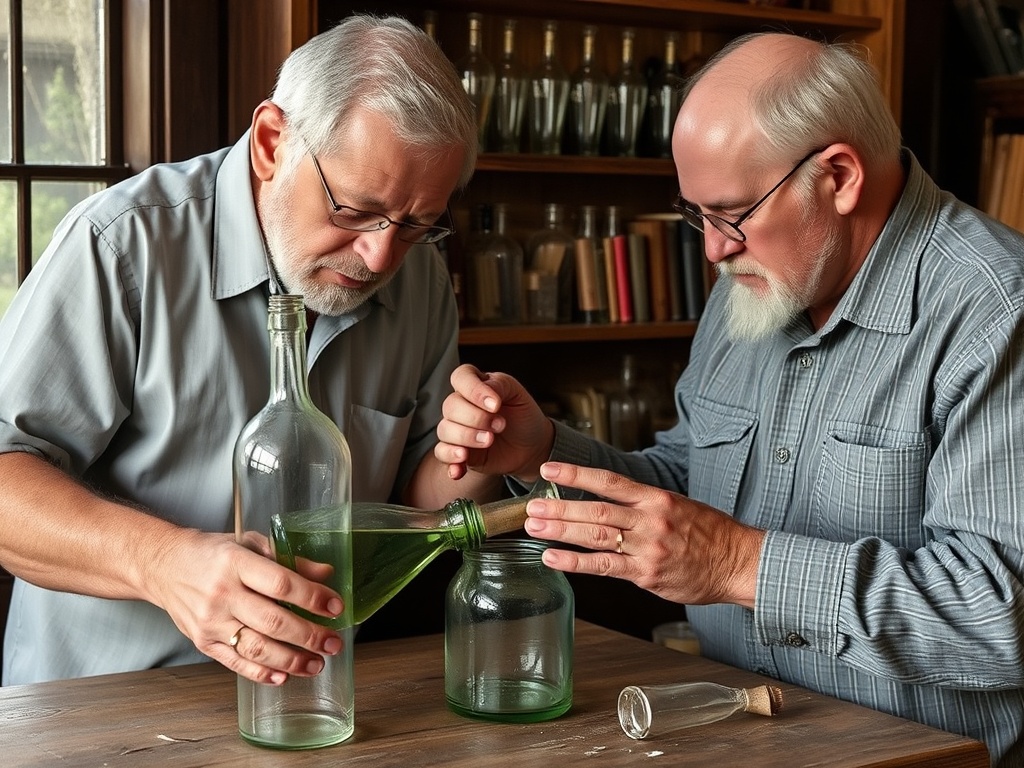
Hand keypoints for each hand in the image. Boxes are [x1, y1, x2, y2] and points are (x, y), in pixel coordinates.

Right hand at [146, 529, 344, 684]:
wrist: (164, 566)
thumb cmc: (212, 553)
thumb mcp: (250, 543)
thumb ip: (289, 559)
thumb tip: (325, 574)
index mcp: (236, 563)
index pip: (281, 584)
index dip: (312, 597)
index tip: (335, 607)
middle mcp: (222, 594)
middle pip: (273, 621)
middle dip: (309, 636)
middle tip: (334, 642)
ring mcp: (210, 622)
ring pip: (257, 648)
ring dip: (292, 660)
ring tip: (317, 663)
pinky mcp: (203, 642)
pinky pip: (236, 663)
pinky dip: (262, 673)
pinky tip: (284, 676)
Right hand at [434, 364, 554, 481]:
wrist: (531, 445)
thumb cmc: (523, 415)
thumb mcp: (517, 394)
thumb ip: (500, 385)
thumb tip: (485, 393)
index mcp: (475, 384)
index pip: (461, 377)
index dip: (474, 390)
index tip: (496, 405)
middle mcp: (461, 404)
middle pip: (450, 406)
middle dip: (476, 418)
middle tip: (500, 426)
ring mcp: (457, 428)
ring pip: (445, 429)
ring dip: (467, 437)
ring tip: (489, 441)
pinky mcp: (457, 450)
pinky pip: (441, 453)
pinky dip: (450, 459)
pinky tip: (461, 467)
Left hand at [523, 462, 764, 608]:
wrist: (739, 562)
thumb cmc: (710, 535)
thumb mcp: (679, 506)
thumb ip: (643, 504)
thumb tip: (605, 499)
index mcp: (656, 498)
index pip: (609, 480)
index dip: (576, 473)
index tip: (549, 468)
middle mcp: (650, 520)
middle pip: (596, 509)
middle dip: (560, 507)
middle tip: (532, 505)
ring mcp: (648, 548)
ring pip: (596, 536)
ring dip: (561, 531)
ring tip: (534, 526)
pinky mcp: (646, 574)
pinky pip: (604, 567)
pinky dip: (574, 562)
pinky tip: (552, 557)